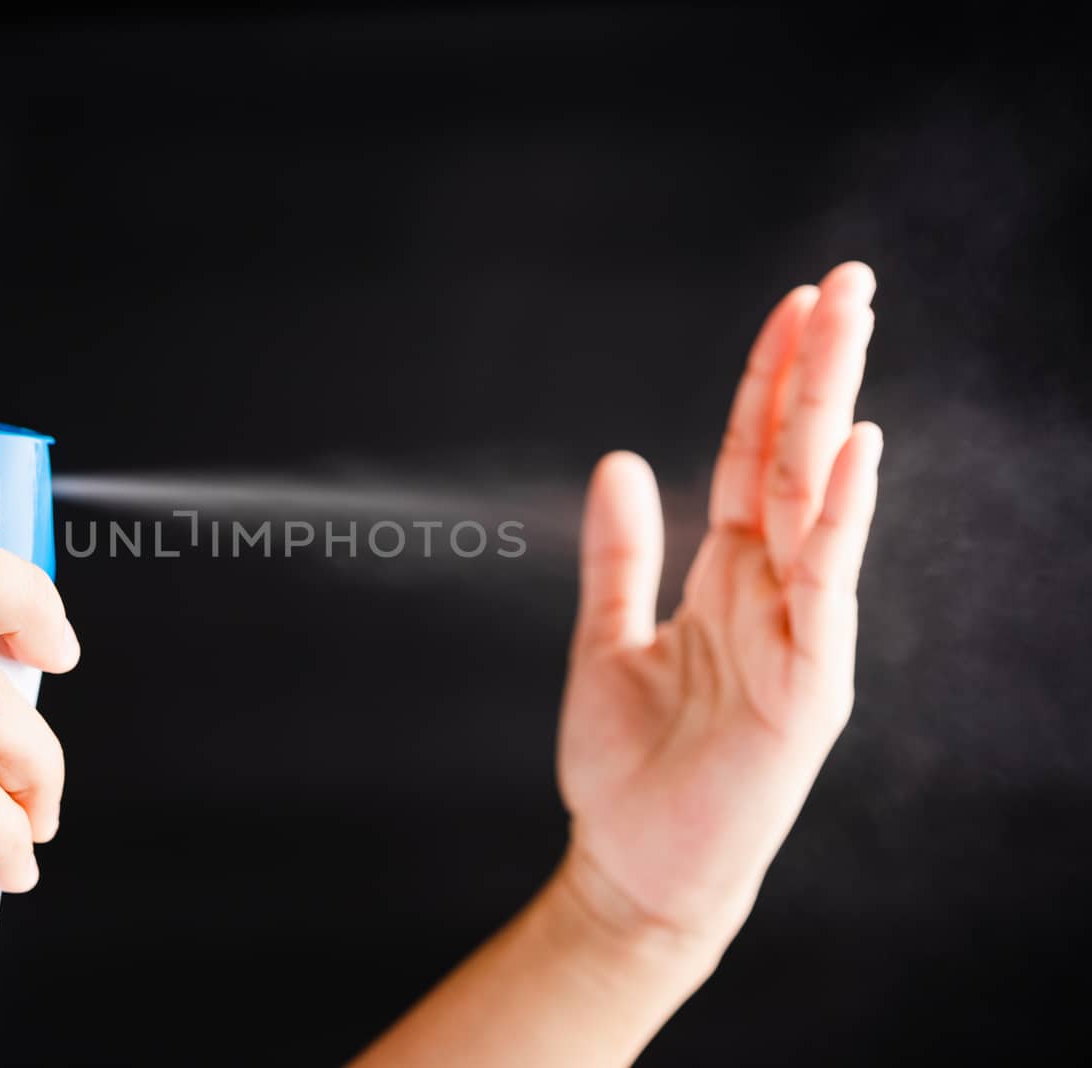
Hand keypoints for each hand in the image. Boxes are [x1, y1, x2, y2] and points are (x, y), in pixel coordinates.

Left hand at [556, 262, 880, 956]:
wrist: (633, 870)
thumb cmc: (627, 767)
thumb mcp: (608, 640)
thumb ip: (620, 555)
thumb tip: (621, 459)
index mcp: (728, 577)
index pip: (752, 457)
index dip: (768, 381)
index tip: (790, 304)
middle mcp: (773, 594)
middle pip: (797, 460)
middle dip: (821, 369)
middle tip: (849, 278)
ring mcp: (798, 636)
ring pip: (819, 504)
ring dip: (834, 411)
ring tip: (852, 324)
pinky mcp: (809, 690)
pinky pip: (827, 590)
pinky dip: (839, 521)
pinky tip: (854, 454)